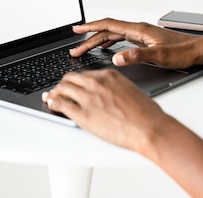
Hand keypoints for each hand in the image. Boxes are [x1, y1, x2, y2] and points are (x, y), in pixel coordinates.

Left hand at [42, 68, 171, 153]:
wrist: (150, 128)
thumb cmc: (146, 113)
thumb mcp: (130, 90)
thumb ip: (114, 88)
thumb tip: (106, 94)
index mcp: (108, 75)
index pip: (84, 75)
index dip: (76, 81)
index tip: (72, 85)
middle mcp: (96, 83)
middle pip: (70, 79)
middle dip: (63, 85)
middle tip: (59, 90)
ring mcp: (88, 98)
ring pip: (62, 89)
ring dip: (55, 93)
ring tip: (52, 97)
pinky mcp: (83, 114)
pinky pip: (61, 104)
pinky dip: (53, 103)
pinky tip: (52, 104)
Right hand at [70, 18, 202, 68]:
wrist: (199, 50)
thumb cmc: (183, 52)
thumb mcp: (159, 56)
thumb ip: (136, 56)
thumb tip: (117, 58)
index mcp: (138, 30)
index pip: (108, 25)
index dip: (90, 27)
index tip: (75, 30)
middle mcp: (138, 30)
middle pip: (107, 31)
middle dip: (89, 39)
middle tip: (75, 49)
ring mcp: (141, 35)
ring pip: (113, 35)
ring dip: (97, 41)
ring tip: (85, 49)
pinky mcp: (144, 41)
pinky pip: (120, 39)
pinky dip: (109, 43)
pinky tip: (107, 49)